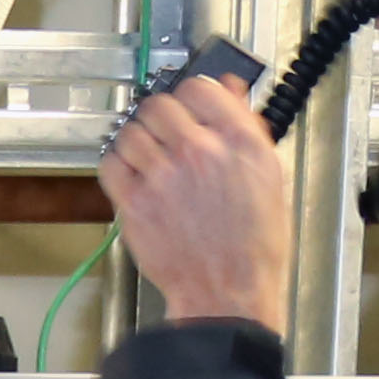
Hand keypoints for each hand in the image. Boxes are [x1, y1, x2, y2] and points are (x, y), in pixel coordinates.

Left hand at [98, 74, 292, 333]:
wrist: (226, 291)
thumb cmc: (252, 243)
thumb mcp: (268, 174)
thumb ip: (244, 129)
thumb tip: (229, 91)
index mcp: (239, 142)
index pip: (201, 87)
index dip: (192, 93)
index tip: (189, 103)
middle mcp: (199, 153)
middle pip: (160, 104)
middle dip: (161, 113)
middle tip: (166, 128)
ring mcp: (163, 177)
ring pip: (130, 130)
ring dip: (136, 135)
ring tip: (148, 150)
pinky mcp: (134, 204)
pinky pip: (110, 162)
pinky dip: (116, 160)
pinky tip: (131, 169)